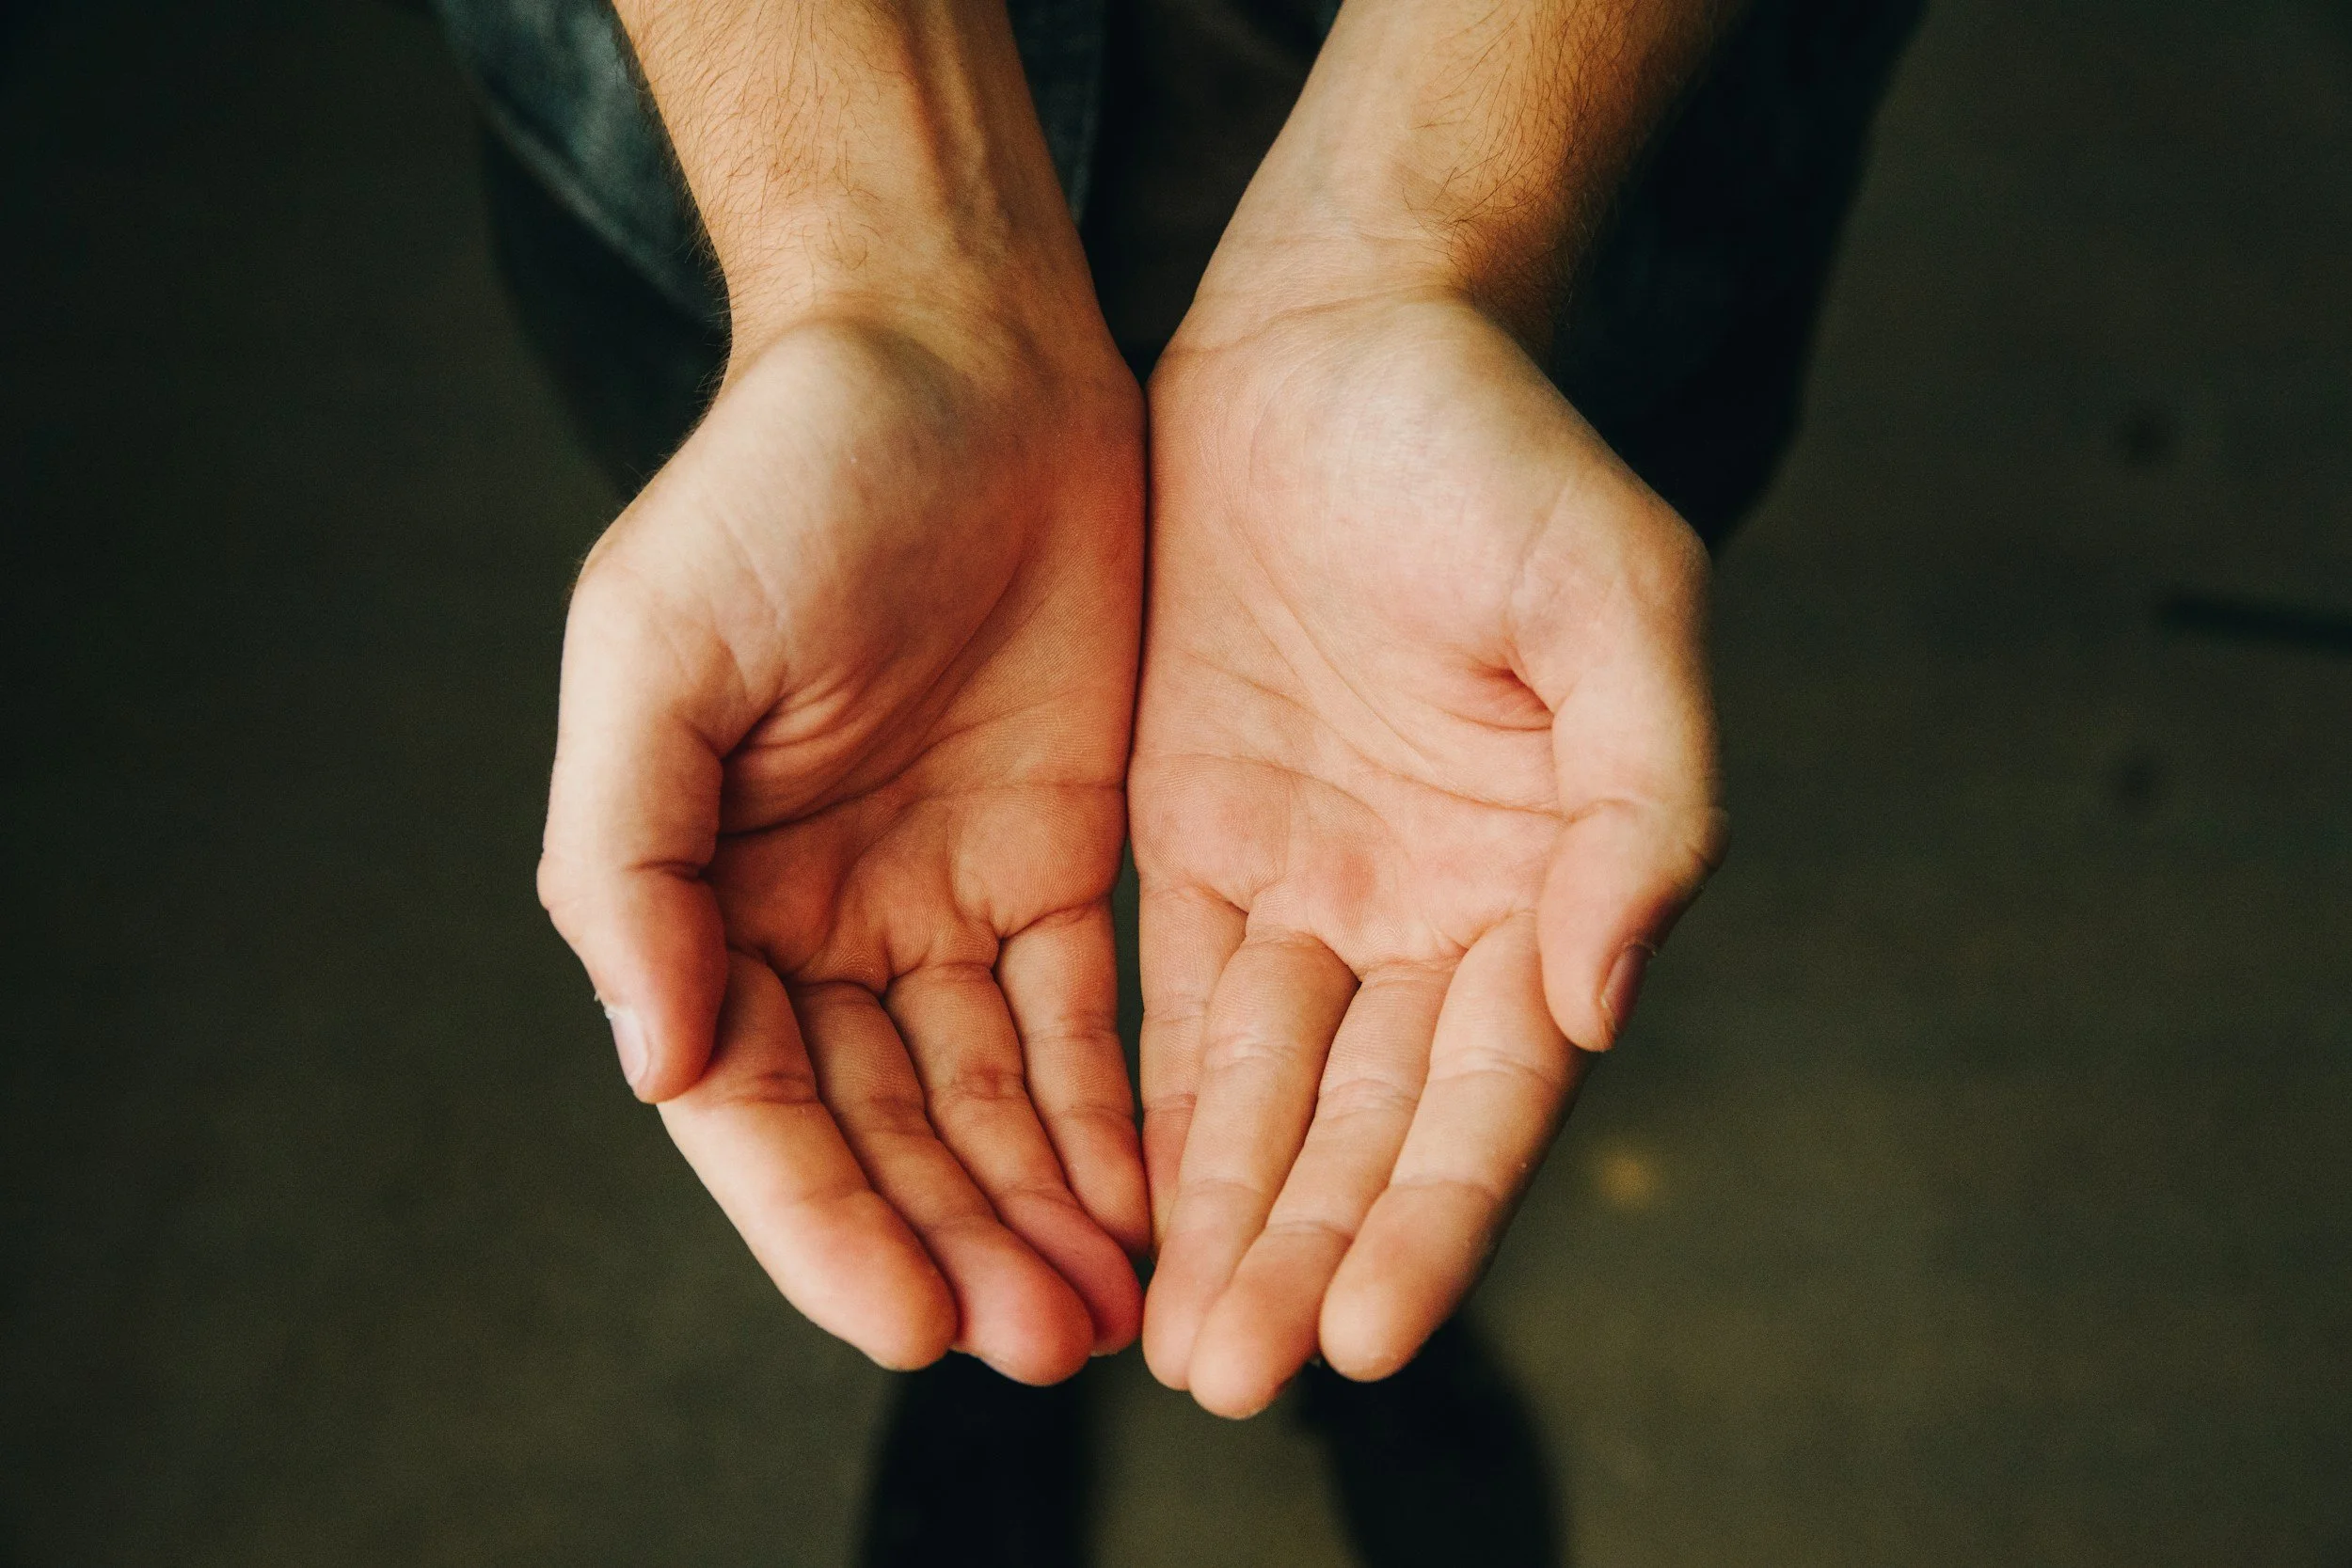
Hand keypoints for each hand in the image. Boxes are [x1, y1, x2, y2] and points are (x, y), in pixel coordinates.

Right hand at [539, 304, 1147, 1384]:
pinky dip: (1111, 1115)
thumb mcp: (658, 645)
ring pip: (988, 1100)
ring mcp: (942, 897)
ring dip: (1040, 1209)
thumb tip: (649, 1057)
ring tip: (1112, 1312)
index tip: (913, 1321)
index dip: (826, 1223)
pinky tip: (1152, 1200)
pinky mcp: (1059, 860)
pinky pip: (1086, 1021)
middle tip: (1050, 1343)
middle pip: (884, 1130)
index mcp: (701, 889)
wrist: (957, 352)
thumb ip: (627, 856)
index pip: (756, 1104)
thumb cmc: (783, 476)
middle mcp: (816, 918)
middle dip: (959, 1243)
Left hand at [1131, 289, 1724, 1414]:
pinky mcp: (1198, 846)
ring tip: (1174, 1345)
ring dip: (1226, 1221)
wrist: (1333, 340)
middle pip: (1373, 1125)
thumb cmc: (1494, 453)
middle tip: (1237, 1376)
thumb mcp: (1616, 595)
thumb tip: (1604, 993)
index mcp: (1555, 876)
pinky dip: (1151, 1117)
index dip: (1438, 1217)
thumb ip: (1648, 796)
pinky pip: (1173, 1011)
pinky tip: (1114, 1216)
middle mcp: (1440, 912)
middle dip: (1310, 1254)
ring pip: (1270, 1095)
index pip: (1497, 1091)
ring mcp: (1317, 887)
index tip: (1367, 1336)